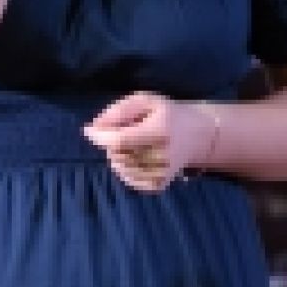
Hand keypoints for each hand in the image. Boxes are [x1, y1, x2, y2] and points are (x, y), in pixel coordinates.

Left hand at [84, 92, 215, 192]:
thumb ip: (117, 112)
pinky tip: (137, 157)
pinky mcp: (158, 185)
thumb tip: (92, 130)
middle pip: (117, 155)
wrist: (197, 135)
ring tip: (134, 143)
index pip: (120, 141)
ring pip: (120, 168)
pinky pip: (128, 179)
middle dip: (111, 143)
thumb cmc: (166, 114)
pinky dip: (125, 169)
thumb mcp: (145, 101)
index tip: (89, 130)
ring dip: (118, 156)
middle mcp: (162, 156)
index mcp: (160, 131)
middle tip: (125, 131)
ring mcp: (161, 174)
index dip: (100, 137)